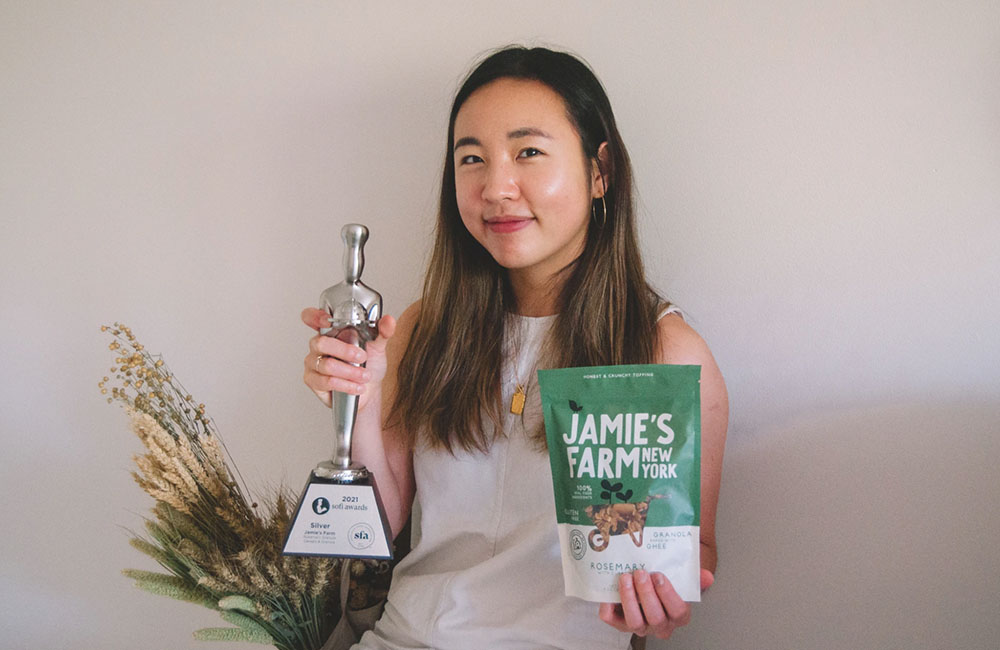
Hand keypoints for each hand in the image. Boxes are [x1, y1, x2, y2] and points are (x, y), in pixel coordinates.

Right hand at [302, 307, 396, 409]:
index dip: (315, 316)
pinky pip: (327, 381)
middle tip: (362, 357)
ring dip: (350, 372)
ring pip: (327, 365)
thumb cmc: (369, 364)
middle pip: (320, 343)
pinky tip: (357, 386)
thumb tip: (388, 320)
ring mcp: (313, 363)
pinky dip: (346, 385)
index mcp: (331, 331)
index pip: (311, 317)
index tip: (327, 320)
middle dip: (345, 351)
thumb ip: (383, 332)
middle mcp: (318, 345)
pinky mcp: (313, 381)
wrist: (370, 390)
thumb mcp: (378, 346)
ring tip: (365, 376)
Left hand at [598, 569, 712, 639]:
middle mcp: (660, 624)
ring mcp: (640, 625)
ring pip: (634, 622)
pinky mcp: (620, 623)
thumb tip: (707, 577)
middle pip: (655, 618)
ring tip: (626, 577)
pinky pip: (612, 619)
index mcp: (678, 615)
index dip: (668, 594)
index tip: (659, 576)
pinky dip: (608, 606)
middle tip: (641, 573)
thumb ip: (694, 577)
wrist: (646, 585)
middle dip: (646, 594)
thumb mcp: (681, 578)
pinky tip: (609, 591)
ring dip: (629, 598)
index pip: (678, 611)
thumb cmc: (664, 583)